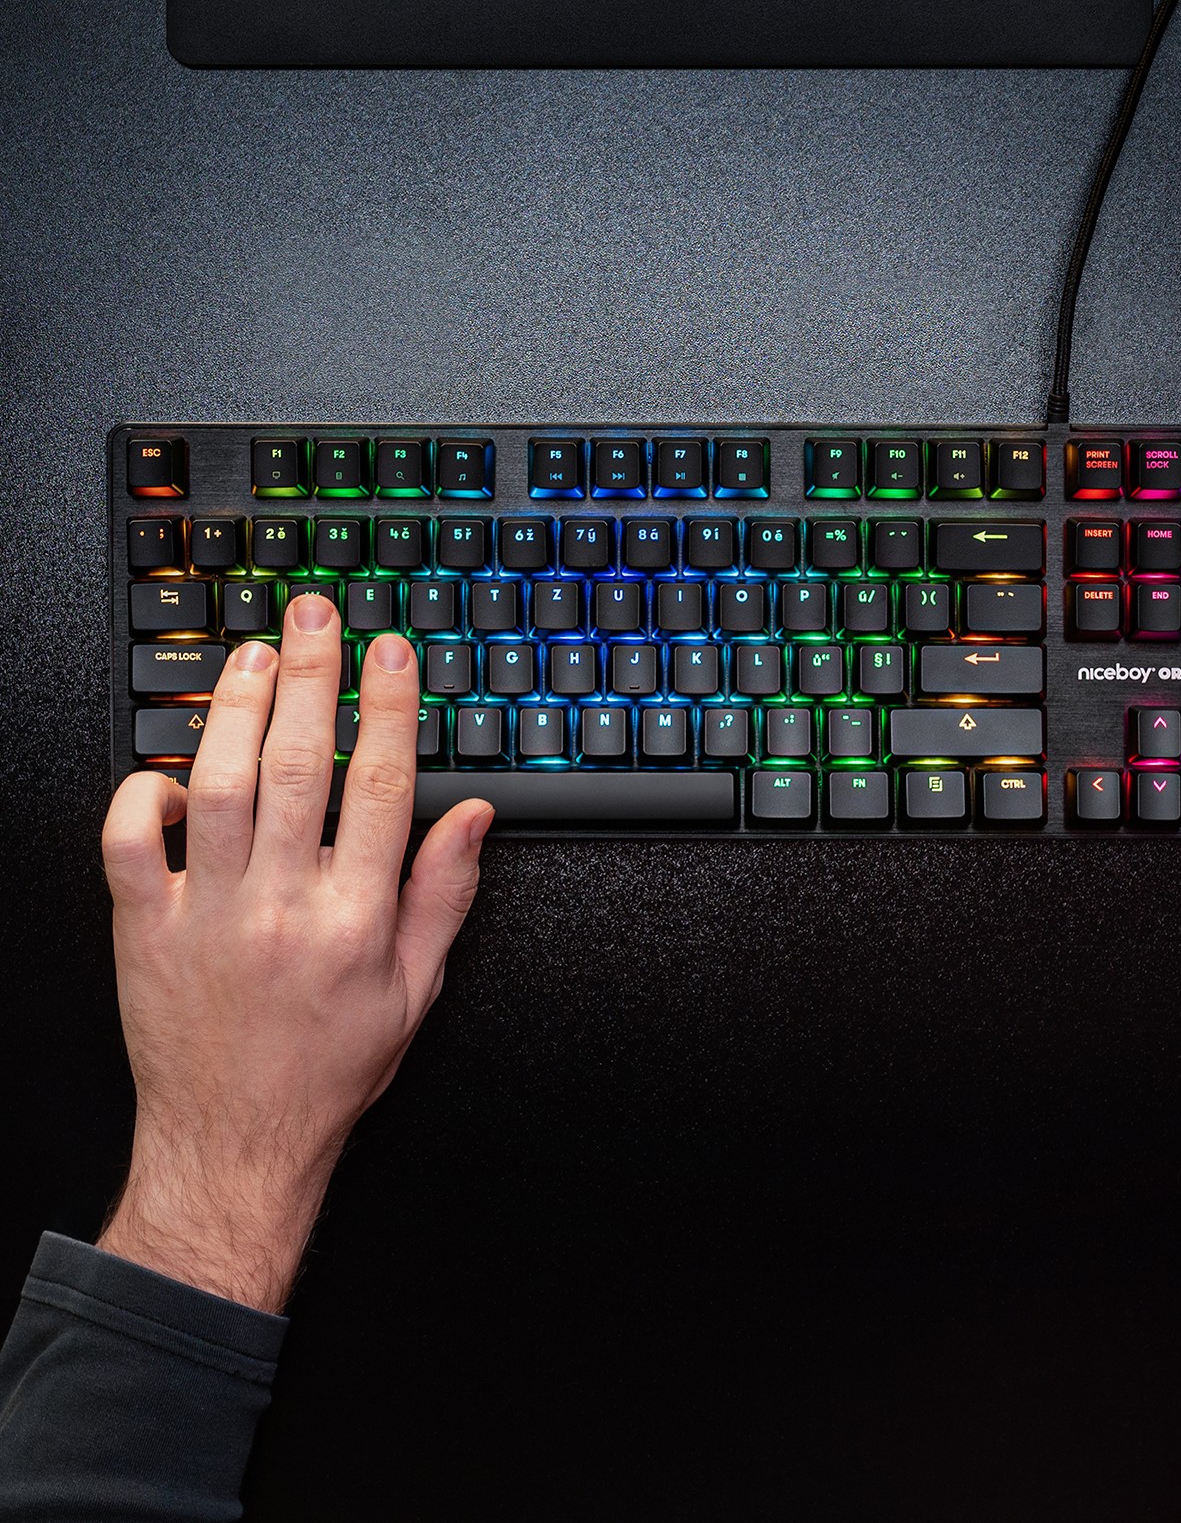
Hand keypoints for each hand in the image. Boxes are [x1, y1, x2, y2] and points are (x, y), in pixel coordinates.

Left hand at [97, 595, 492, 1310]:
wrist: (235, 1146)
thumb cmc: (326, 1072)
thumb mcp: (416, 991)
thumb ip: (445, 895)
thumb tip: (472, 817)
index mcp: (356, 919)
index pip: (380, 786)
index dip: (387, 707)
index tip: (389, 654)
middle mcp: (282, 907)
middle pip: (296, 765)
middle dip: (310, 676)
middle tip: (314, 615)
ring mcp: (207, 915)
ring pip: (217, 787)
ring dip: (234, 710)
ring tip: (254, 656)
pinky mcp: (143, 931)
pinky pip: (127, 846)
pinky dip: (142, 795)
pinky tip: (170, 767)